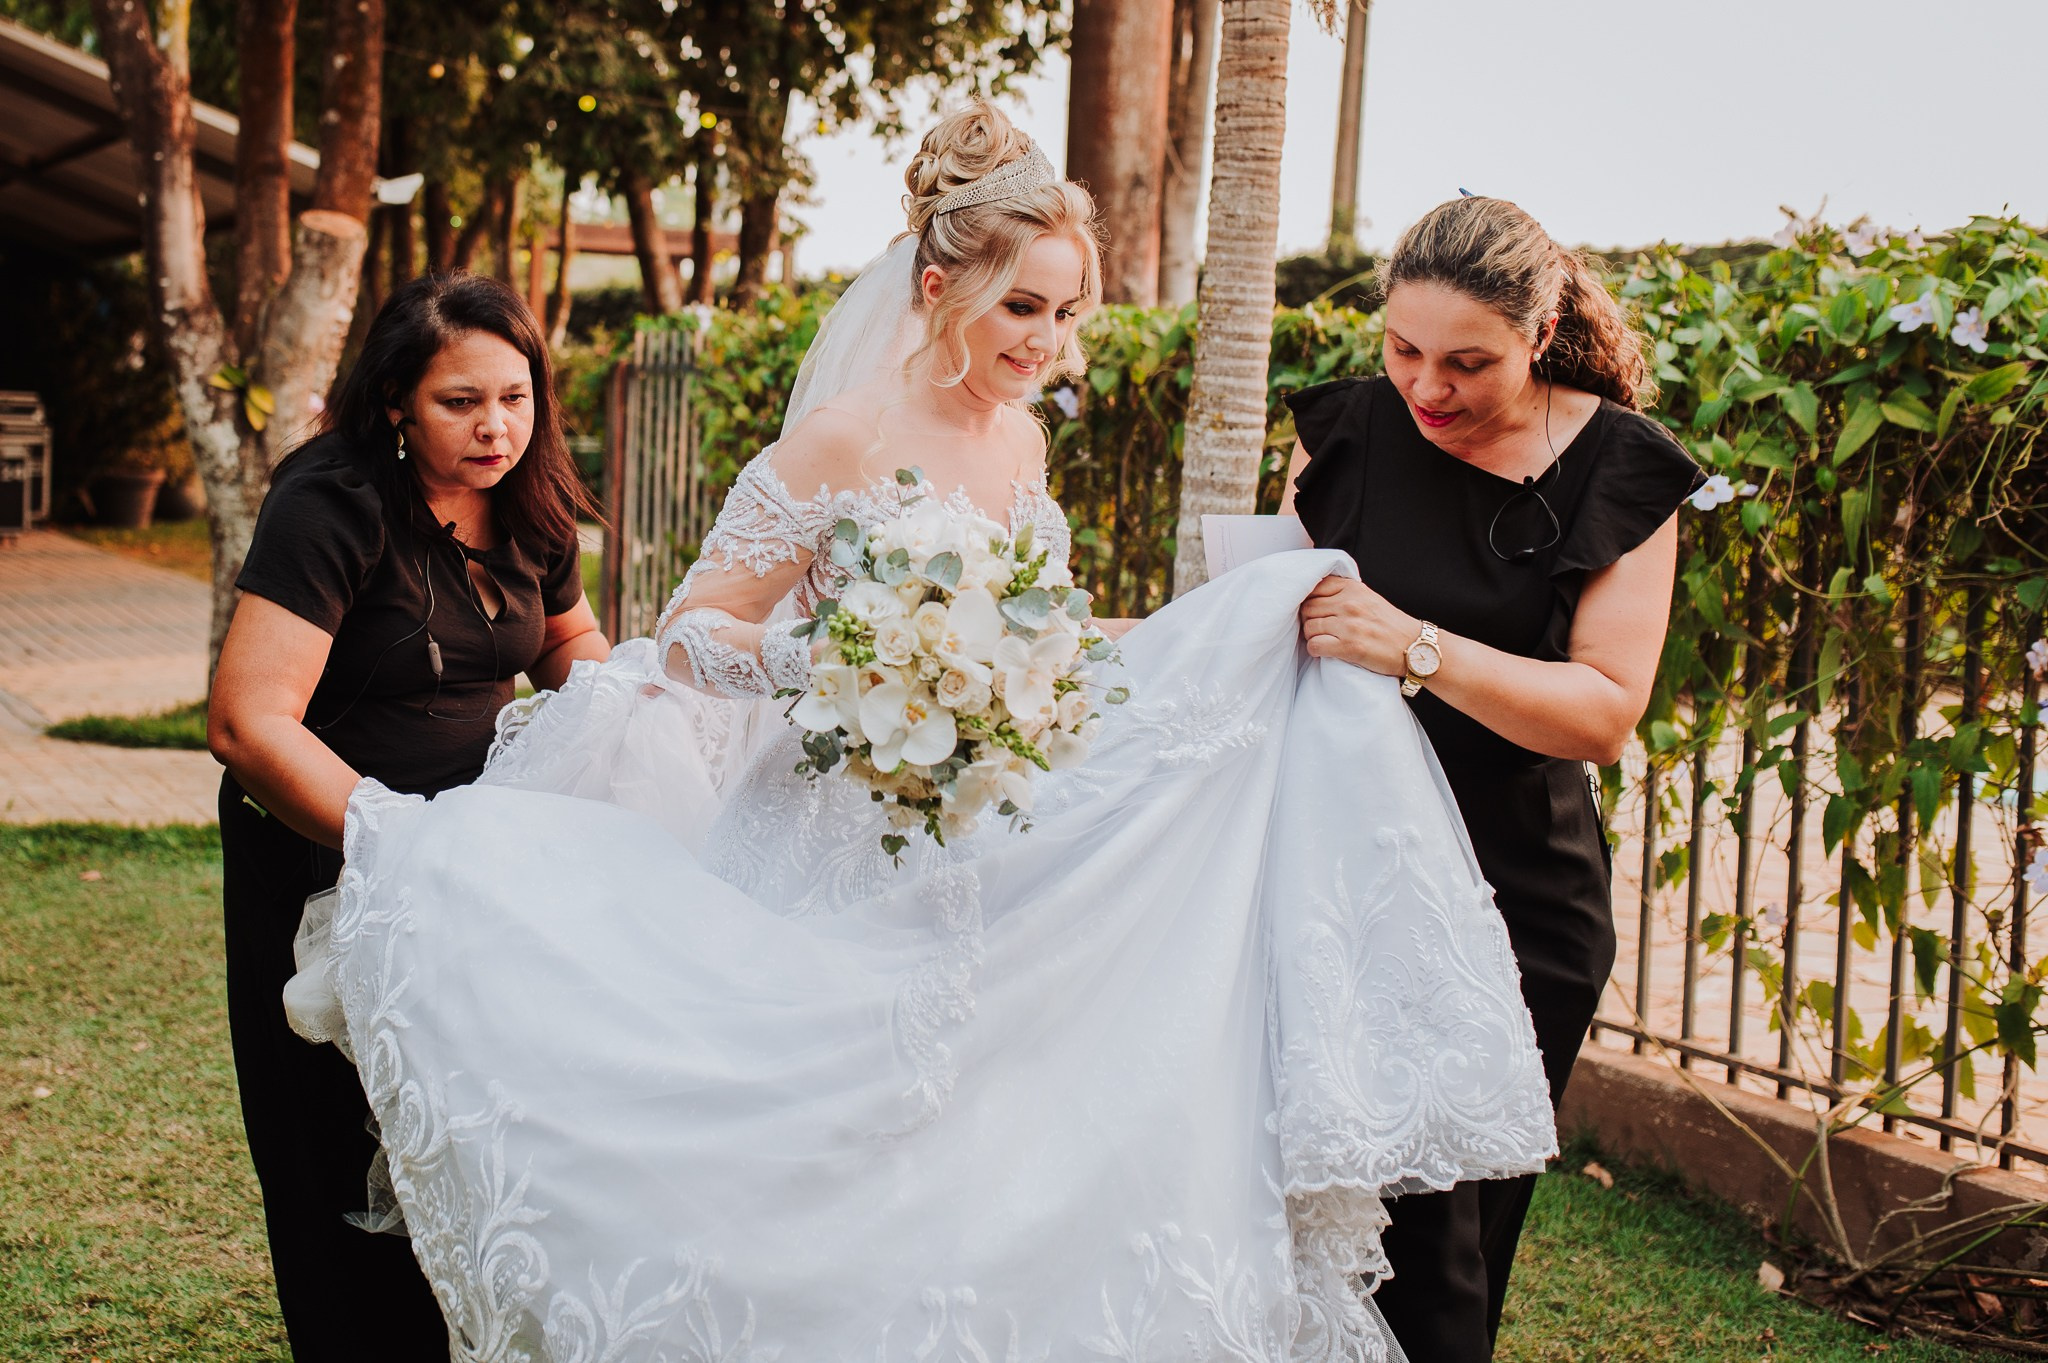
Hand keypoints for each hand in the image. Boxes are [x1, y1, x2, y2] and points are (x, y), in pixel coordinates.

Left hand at [1299, 576, 1420, 674]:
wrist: (1415, 646)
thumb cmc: (1391, 625)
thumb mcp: (1369, 598)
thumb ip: (1345, 593)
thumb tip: (1314, 595)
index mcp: (1353, 589)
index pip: (1314, 587)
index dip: (1309, 599)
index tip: (1314, 610)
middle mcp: (1350, 604)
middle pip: (1308, 608)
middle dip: (1308, 619)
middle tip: (1318, 628)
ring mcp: (1349, 625)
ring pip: (1309, 627)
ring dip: (1312, 636)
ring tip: (1324, 640)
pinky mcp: (1349, 647)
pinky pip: (1315, 645)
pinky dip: (1316, 650)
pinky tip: (1326, 651)